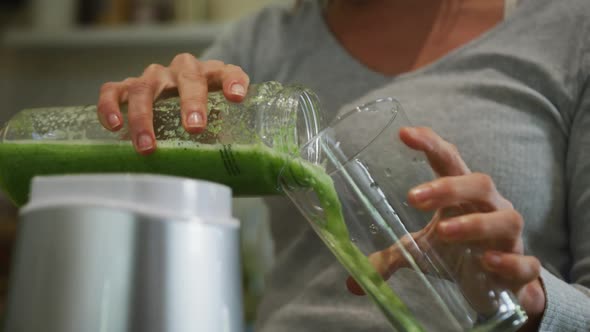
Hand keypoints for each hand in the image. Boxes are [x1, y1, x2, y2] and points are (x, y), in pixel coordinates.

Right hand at [97, 53, 249, 153]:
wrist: (177, 97)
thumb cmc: (203, 112)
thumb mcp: (219, 121)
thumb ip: (224, 139)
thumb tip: (227, 175)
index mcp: (211, 75)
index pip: (227, 72)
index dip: (232, 82)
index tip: (236, 97)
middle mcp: (182, 70)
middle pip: (186, 78)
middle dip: (190, 102)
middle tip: (194, 128)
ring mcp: (154, 77)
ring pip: (145, 88)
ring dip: (144, 117)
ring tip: (147, 146)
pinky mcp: (128, 85)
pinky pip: (113, 90)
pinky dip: (110, 106)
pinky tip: (114, 126)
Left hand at [347, 127, 545, 327]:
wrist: (500, 286)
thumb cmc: (458, 252)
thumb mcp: (423, 250)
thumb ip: (392, 256)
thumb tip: (352, 282)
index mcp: (462, 195)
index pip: (448, 160)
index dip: (430, 143)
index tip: (404, 133)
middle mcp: (490, 207)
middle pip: (479, 183)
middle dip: (449, 186)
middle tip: (413, 197)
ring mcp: (510, 236)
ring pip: (504, 219)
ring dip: (475, 223)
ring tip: (443, 231)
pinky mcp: (522, 267)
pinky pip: (525, 262)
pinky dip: (508, 261)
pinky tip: (487, 262)